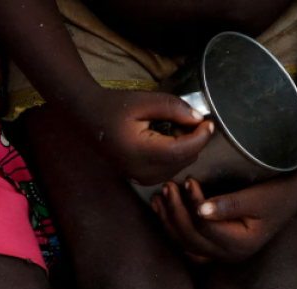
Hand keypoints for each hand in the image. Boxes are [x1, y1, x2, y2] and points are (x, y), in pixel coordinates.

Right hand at [71, 89, 216, 185]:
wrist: (88, 118)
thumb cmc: (114, 106)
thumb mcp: (145, 100)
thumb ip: (174, 108)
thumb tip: (199, 119)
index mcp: (141, 151)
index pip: (183, 150)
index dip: (201, 137)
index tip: (208, 122)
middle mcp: (141, 170)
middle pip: (184, 161)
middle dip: (192, 141)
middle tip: (184, 120)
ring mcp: (140, 178)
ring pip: (179, 167)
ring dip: (183, 149)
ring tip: (171, 129)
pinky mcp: (140, 179)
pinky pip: (168, 171)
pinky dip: (174, 157)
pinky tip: (164, 140)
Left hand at [149, 177, 296, 263]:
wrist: (291, 196)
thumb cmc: (276, 193)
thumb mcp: (257, 197)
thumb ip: (229, 204)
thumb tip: (200, 209)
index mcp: (240, 244)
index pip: (206, 227)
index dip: (192, 204)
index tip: (188, 181)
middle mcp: (229, 255)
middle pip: (191, 238)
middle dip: (175, 212)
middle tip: (167, 187)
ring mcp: (221, 254)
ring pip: (185, 245)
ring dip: (168, 223)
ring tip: (159, 199)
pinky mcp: (216, 248)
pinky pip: (188, 246)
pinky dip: (174, 231)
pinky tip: (165, 215)